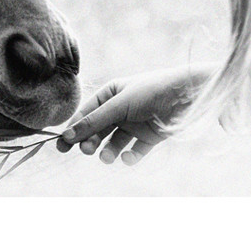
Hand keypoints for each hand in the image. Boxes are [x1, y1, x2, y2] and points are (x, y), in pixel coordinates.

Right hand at [55, 63, 215, 164]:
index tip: (62, 145)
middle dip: (91, 141)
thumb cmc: (150, 91)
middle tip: (87, 151)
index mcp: (110, 94)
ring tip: (107, 158)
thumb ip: (94, 122)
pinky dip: (131, 156)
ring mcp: (135, 123)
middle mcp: (121, 109)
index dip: (74, 128)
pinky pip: (136, 149)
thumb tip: (67, 136)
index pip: (86, 113)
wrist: (188, 95)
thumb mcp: (118, 105)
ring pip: (115, 141)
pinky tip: (129, 157)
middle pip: (99, 129)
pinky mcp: (151, 136)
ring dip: (108, 151)